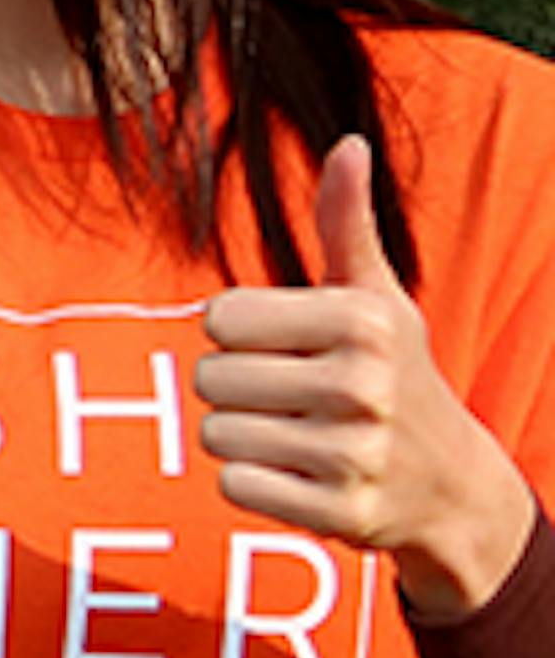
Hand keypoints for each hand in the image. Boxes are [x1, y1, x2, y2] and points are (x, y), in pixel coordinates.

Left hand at [198, 136, 539, 617]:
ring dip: (243, 436)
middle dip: (237, 388)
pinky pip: (233, 485)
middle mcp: (361, 385)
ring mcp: (353, 453)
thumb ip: (345, 223)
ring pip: (215, 434)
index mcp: (361, 321)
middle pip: (208, 379)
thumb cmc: (393, 373)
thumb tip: (347, 145)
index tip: (286, 347)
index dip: (240, 334)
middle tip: (292, 397)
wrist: (450, 483)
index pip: (219, 319)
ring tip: (298, 435)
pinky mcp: (338, 512)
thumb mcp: (377, 297)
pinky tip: (301, 474)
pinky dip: (254, 482)